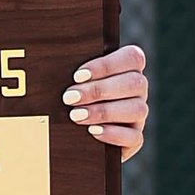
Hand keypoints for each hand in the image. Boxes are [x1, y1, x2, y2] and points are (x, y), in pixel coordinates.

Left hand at [62, 44, 147, 161]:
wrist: (67, 130)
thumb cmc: (70, 93)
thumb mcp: (70, 77)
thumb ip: (68, 67)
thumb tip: (56, 65)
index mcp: (128, 67)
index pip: (132, 57)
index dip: (106, 65)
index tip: (78, 76)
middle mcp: (138, 89)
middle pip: (134, 83)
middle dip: (98, 90)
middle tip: (70, 98)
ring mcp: (138, 113)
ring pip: (137, 109)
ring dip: (104, 112)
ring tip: (76, 115)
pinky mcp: (134, 137)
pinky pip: (135, 137)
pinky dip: (114, 134)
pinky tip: (93, 131)